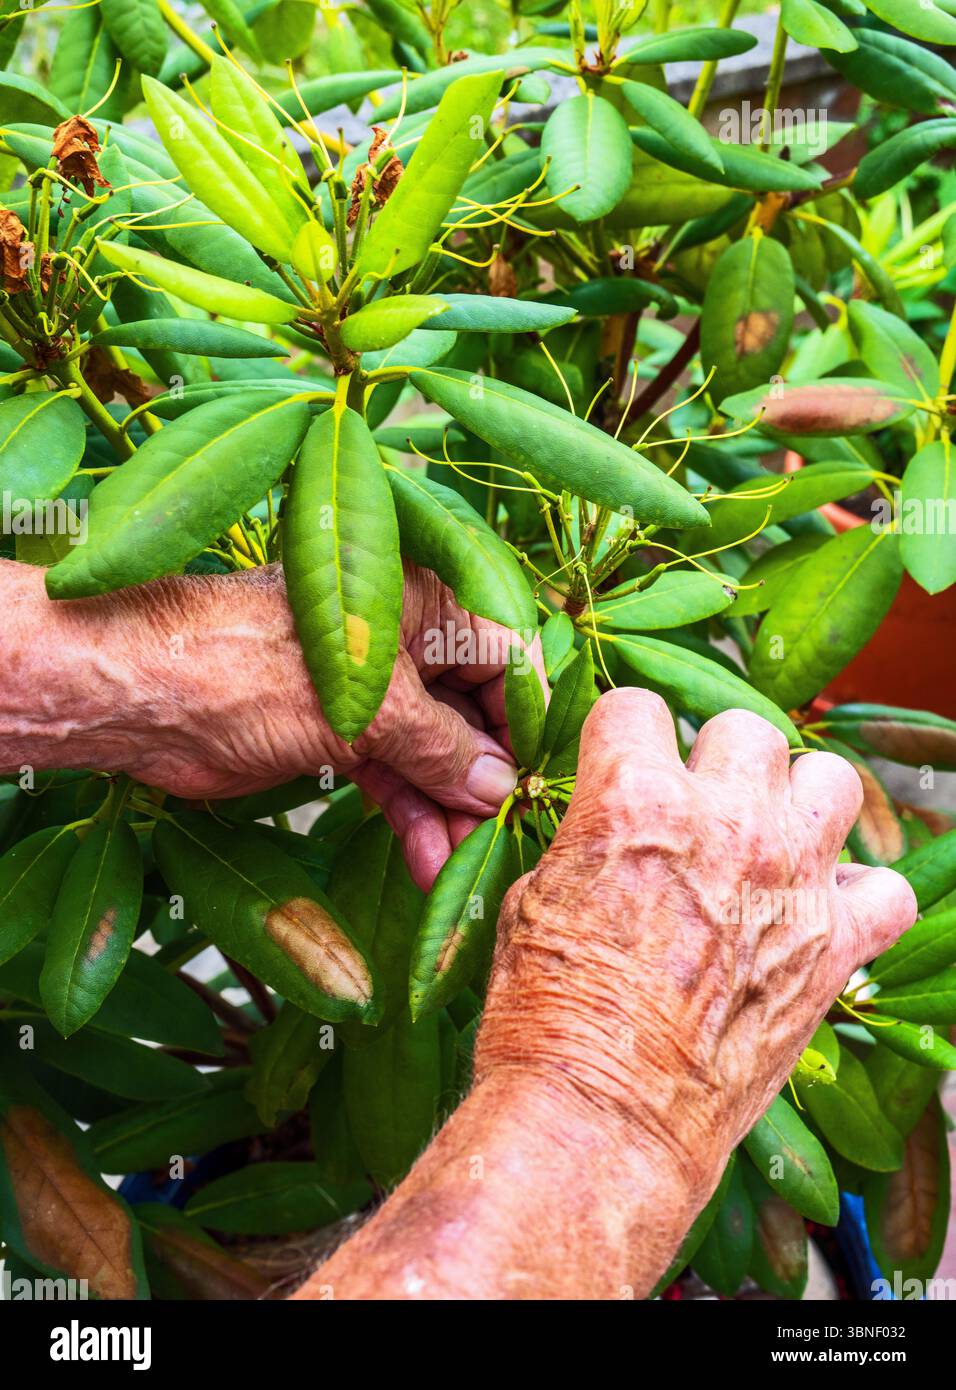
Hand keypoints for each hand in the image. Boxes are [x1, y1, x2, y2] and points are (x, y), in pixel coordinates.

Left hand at [10, 560, 539, 890]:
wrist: (145, 694)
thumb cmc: (256, 670)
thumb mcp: (370, 710)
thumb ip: (443, 747)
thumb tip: (502, 785)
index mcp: (423, 603)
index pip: (506, 658)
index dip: (528, 720)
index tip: (543, 782)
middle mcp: (404, 642)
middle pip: (472, 714)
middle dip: (486, 780)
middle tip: (500, 841)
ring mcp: (369, 692)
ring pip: (432, 754)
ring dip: (448, 810)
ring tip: (460, 869)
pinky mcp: (336, 734)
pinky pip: (392, 775)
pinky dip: (409, 814)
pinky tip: (426, 860)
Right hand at [475, 687, 917, 1192]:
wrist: (600, 1120)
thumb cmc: (548, 1019)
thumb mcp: (533, 900)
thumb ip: (586, 839)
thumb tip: (604, 825)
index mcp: (635, 798)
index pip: (636, 705)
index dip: (621, 736)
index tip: (622, 760)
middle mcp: (725, 821)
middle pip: (744, 729)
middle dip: (715, 761)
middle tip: (696, 808)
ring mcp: (791, 880)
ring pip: (830, 779)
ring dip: (796, 802)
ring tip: (767, 840)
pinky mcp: (833, 946)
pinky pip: (884, 888)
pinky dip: (858, 894)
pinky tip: (820, 910)